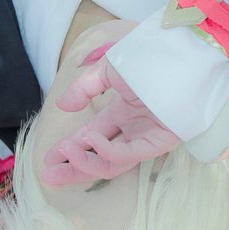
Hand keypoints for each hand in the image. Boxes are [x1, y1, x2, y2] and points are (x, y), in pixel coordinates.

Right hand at [41, 54, 179, 185]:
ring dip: (86, 162)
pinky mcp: (160, 141)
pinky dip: (108, 151)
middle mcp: (134, 130)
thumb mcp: (109, 70)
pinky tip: (92, 141)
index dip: (70, 148)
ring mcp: (147, 137)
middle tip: (49, 175)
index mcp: (123, 114)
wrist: (180, 54)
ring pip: (113, 162)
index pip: (93, 138)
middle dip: (74, 167)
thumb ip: (85, 88)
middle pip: (101, 157)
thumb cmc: (149, 59)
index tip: (48, 158)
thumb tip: (62, 106)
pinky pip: (130, 154)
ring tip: (65, 156)